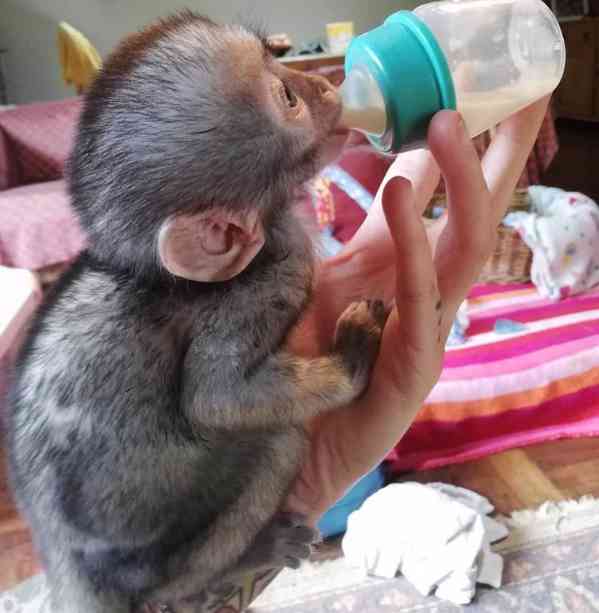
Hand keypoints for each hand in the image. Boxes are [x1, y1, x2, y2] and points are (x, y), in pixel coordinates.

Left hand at [285, 97, 550, 522]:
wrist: (289, 446)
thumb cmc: (299, 369)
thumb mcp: (314, 289)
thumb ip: (331, 245)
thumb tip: (311, 184)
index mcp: (392, 273)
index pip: (431, 205)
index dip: (444, 154)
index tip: (450, 97)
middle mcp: (418, 294)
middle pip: (469, 218)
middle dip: (489, 158)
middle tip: (509, 95)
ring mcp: (425, 329)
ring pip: (462, 250)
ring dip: (461, 185)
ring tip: (447, 124)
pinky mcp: (414, 366)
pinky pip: (420, 299)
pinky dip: (413, 248)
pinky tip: (401, 197)